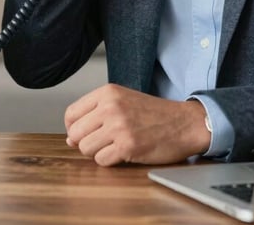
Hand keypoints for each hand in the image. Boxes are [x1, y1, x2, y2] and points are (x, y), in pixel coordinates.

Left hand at [64, 84, 210, 165]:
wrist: (183, 123)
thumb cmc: (153, 113)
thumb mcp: (122, 101)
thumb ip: (95, 114)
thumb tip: (70, 138)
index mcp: (107, 92)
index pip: (71, 113)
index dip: (73, 128)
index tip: (82, 134)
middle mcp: (110, 107)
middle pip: (75, 133)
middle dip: (83, 142)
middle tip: (100, 143)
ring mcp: (118, 126)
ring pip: (85, 148)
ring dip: (97, 152)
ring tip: (113, 147)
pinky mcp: (128, 146)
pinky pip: (101, 160)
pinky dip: (109, 161)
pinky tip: (122, 153)